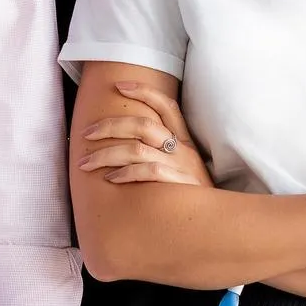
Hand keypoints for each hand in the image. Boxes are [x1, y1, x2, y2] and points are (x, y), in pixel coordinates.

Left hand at [76, 80, 213, 186]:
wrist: (219, 220)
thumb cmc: (193, 195)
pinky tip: (111, 179)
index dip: (143, 91)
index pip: (166, 105)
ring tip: (86, 163)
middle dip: (110, 126)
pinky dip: (125, 173)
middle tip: (86, 134)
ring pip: (137, 149)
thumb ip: (162, 154)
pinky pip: (147, 172)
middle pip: (143, 124)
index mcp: (185, 140)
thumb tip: (127, 145)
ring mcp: (182, 166)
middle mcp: (183, 150)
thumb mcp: (184, 168)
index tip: (118, 85)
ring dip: (106, 155)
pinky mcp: (180, 184)